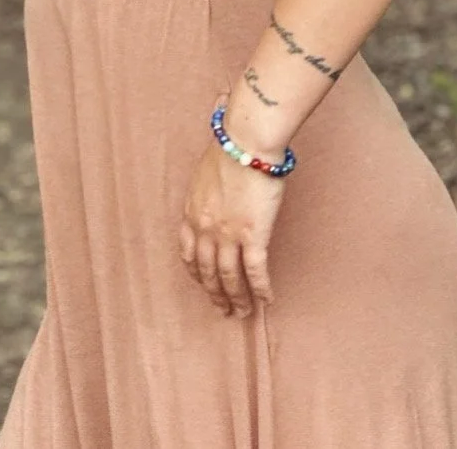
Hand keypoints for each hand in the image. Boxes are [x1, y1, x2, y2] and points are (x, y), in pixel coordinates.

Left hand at [179, 96, 285, 318]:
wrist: (246, 142)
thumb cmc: (230, 148)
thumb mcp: (206, 173)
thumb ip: (208, 194)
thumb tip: (216, 197)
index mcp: (192, 213)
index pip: (189, 254)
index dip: (196, 274)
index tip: (203, 284)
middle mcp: (206, 229)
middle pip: (208, 271)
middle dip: (216, 294)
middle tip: (224, 310)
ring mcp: (229, 235)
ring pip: (230, 277)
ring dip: (237, 298)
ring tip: (244, 312)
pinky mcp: (253, 235)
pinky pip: (256, 271)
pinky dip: (261, 289)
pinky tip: (267, 300)